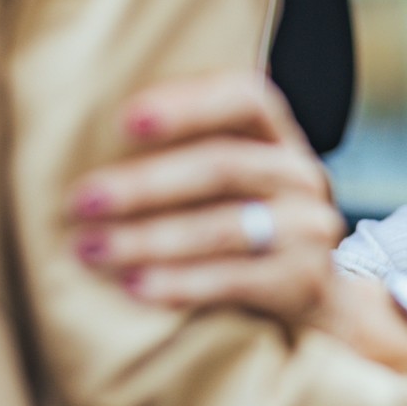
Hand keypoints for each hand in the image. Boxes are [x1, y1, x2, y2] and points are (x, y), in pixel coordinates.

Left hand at [70, 72, 346, 326]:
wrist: (325, 307)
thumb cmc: (249, 231)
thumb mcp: (237, 184)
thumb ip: (190, 152)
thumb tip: (87, 130)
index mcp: (277, 137)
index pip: (245, 98)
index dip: (187, 104)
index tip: (124, 119)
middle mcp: (299, 175)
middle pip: (222, 165)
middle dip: (143, 183)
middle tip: (81, 200)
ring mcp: (307, 229)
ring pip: (224, 226)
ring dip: (148, 238)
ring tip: (92, 249)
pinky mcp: (304, 282)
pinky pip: (235, 279)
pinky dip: (181, 283)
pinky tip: (134, 286)